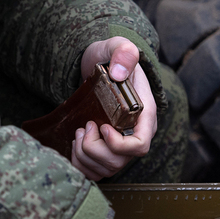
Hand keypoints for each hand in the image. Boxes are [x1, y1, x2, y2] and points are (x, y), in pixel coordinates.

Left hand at [72, 37, 157, 180]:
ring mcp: (121, 145)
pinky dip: (80, 164)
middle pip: (118, 161)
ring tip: (79, 132)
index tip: (101, 126)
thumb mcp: (117, 47)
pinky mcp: (106, 150)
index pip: (140, 145)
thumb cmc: (111, 57)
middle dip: (93, 148)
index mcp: (144, 115)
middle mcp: (135, 134)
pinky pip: (95, 171)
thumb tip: (119, 73)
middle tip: (84, 126)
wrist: (100, 66)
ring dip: (84, 155)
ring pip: (105, 168)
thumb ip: (123, 53)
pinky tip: (75, 144)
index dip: (118, 144)